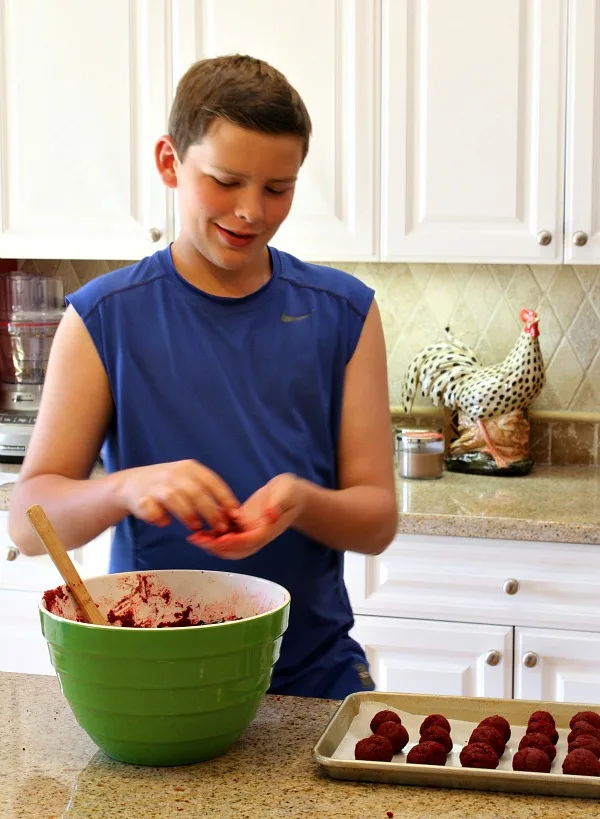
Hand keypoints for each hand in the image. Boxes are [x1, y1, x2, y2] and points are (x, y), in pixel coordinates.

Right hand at [118, 460, 239, 531]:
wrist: (130, 484)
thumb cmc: (167, 485)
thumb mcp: (188, 481)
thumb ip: (206, 494)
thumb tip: (231, 514)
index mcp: (189, 468)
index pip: (212, 482)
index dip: (225, 498)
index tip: (235, 514)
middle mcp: (173, 473)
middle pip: (195, 492)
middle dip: (211, 511)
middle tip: (220, 528)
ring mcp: (156, 485)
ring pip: (174, 498)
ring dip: (187, 514)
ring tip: (196, 527)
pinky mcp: (141, 498)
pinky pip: (152, 510)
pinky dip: (160, 518)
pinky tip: (164, 522)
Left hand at [187, 473, 304, 558]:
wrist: (290, 494)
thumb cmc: (290, 492)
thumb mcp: (286, 493)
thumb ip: (278, 504)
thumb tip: (271, 514)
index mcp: (268, 530)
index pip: (250, 540)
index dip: (234, 542)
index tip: (220, 539)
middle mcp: (257, 535)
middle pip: (236, 549)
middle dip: (217, 547)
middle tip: (198, 539)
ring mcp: (248, 532)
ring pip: (228, 544)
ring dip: (211, 543)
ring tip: (194, 536)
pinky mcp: (242, 525)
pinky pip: (226, 534)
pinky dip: (213, 534)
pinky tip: (200, 527)